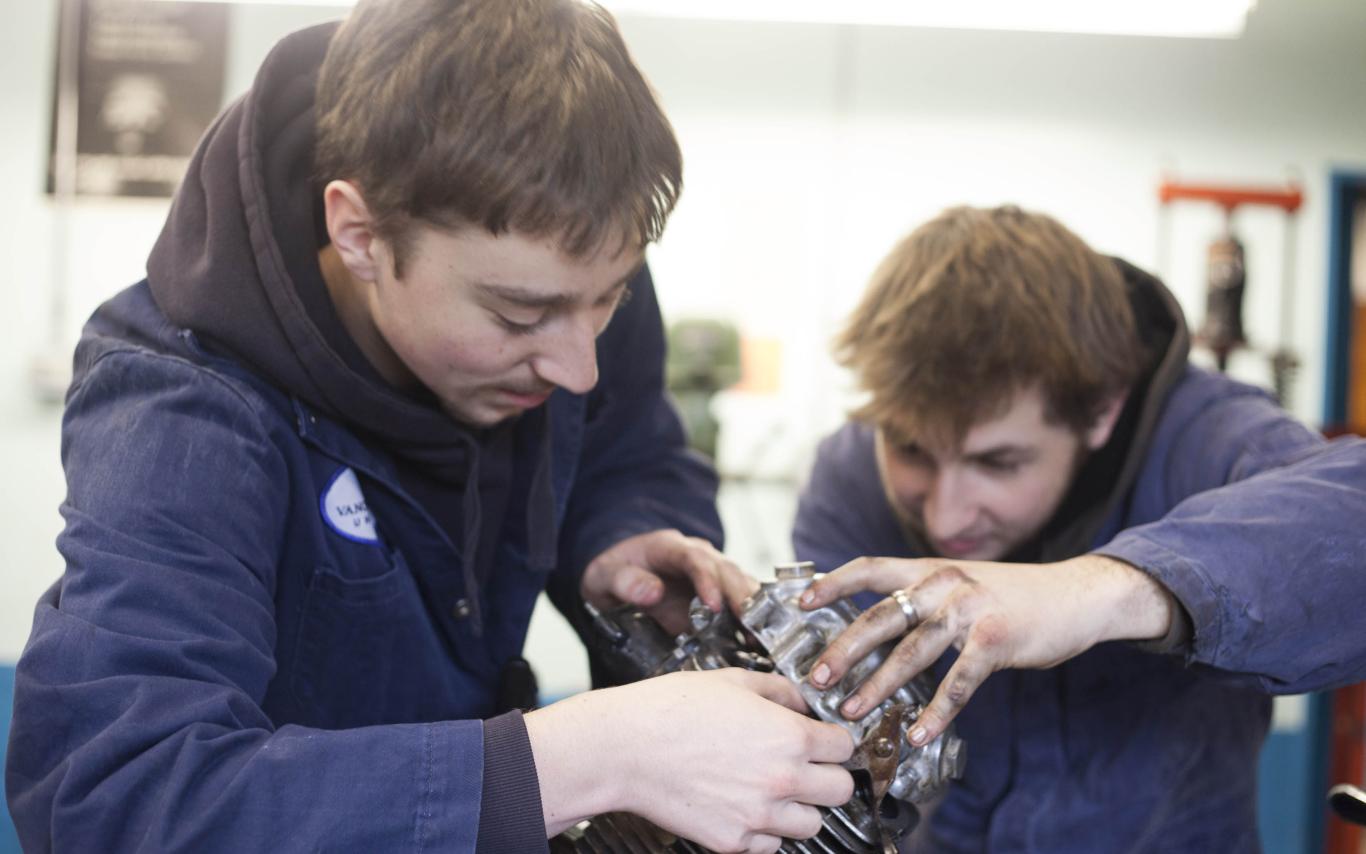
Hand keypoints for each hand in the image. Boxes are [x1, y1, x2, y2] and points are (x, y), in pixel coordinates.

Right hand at [526, 669, 854, 852]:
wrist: (625, 747)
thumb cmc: (671, 709)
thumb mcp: (733, 681)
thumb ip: (779, 690)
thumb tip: (802, 701)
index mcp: (787, 736)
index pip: (846, 746)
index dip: (835, 739)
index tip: (825, 739)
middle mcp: (781, 779)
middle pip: (842, 790)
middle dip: (829, 775)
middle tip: (809, 765)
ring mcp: (758, 816)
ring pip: (812, 824)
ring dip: (801, 807)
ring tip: (775, 789)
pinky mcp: (732, 841)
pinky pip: (771, 847)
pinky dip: (766, 831)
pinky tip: (748, 806)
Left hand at [580, 529, 758, 634]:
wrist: (618, 576)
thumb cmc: (613, 573)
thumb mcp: (604, 575)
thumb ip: (623, 581)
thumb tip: (652, 592)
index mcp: (669, 547)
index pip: (695, 559)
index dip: (707, 580)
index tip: (714, 605)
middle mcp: (697, 556)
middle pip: (727, 570)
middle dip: (741, 597)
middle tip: (750, 625)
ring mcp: (711, 574)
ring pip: (741, 584)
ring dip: (753, 609)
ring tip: (760, 636)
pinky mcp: (717, 595)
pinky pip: (739, 602)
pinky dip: (751, 620)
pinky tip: (757, 641)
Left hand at [799, 554, 1175, 747]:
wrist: (1078, 594)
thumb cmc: (1015, 596)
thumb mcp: (962, 583)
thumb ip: (924, 597)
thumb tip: (880, 623)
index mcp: (930, 570)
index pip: (870, 568)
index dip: (833, 583)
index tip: (801, 601)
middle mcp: (945, 584)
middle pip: (881, 615)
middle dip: (844, 649)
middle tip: (816, 678)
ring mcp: (971, 610)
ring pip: (913, 650)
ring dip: (880, 684)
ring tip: (854, 709)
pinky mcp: (997, 639)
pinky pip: (959, 681)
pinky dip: (936, 710)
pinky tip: (918, 732)